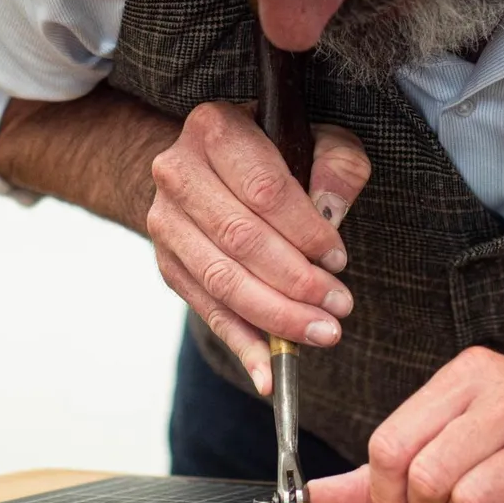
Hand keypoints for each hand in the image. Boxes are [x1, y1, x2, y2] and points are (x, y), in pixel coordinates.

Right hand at [148, 101, 370, 394]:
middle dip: (294, 282)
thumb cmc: (280, 151)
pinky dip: (241, 345)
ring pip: (220, 280)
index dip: (304, 231)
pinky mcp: (166, 263)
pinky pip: (207, 310)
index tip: (338, 260)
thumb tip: (329, 213)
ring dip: (273, 316)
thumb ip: (337, 165)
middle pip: (239, 239)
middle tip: (339, 308)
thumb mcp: (320, 139)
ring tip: (321, 334)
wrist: (214, 165)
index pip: (264, 189)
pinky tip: (270, 374)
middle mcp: (177, 172)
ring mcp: (164, 220)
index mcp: (215, 128)